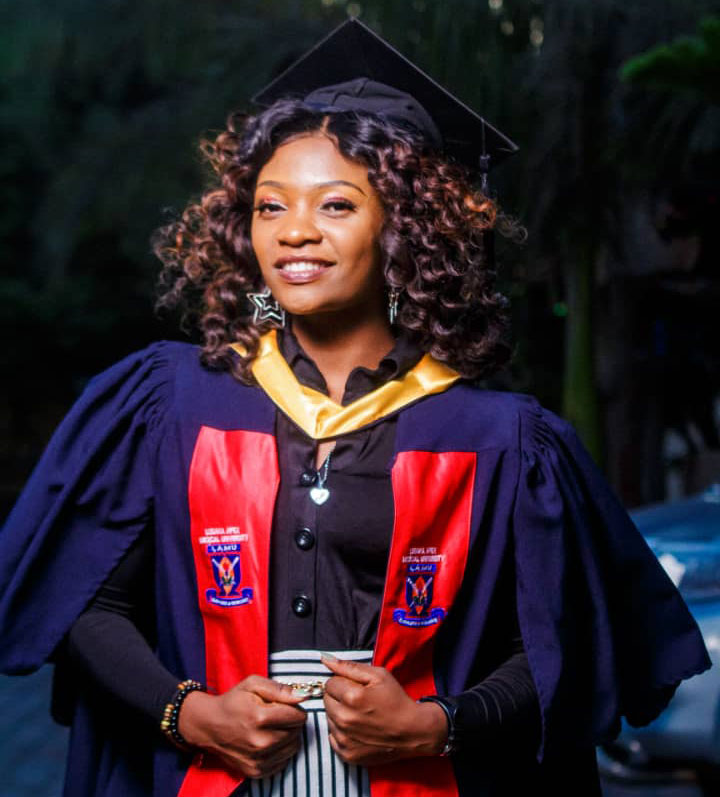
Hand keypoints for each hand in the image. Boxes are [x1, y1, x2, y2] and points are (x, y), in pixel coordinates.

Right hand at [178, 675, 307, 777]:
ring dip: (289, 736)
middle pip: (297, 732)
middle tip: (278, 715)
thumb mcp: (253, 684)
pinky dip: (281, 751)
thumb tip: (303, 696)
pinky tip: (269, 740)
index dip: (295, 708)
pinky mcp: (256, 771)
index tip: (285, 705)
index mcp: (260, 718)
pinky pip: (283, 761)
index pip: (298, 716)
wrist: (209, 726)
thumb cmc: (233, 701)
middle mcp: (260, 742)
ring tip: (273, 727)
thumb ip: (279, 688)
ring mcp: (258, 759)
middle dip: (292, 721)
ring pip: (293, 747)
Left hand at [321, 655, 447, 765]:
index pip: (329, 684)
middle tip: (358, 700)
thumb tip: (325, 659)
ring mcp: (345, 739)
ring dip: (339, 714)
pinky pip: (332, 737)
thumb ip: (348, 666)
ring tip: (359, 714)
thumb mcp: (378, 675)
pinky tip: (357, 729)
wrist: (412, 731)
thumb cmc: (396, 700)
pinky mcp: (347, 754)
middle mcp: (345, 719)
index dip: (342, 682)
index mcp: (352, 697)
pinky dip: (341, 732)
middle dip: (338, 697)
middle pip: (326, 700)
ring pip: (329, 718)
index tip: (356, 687)